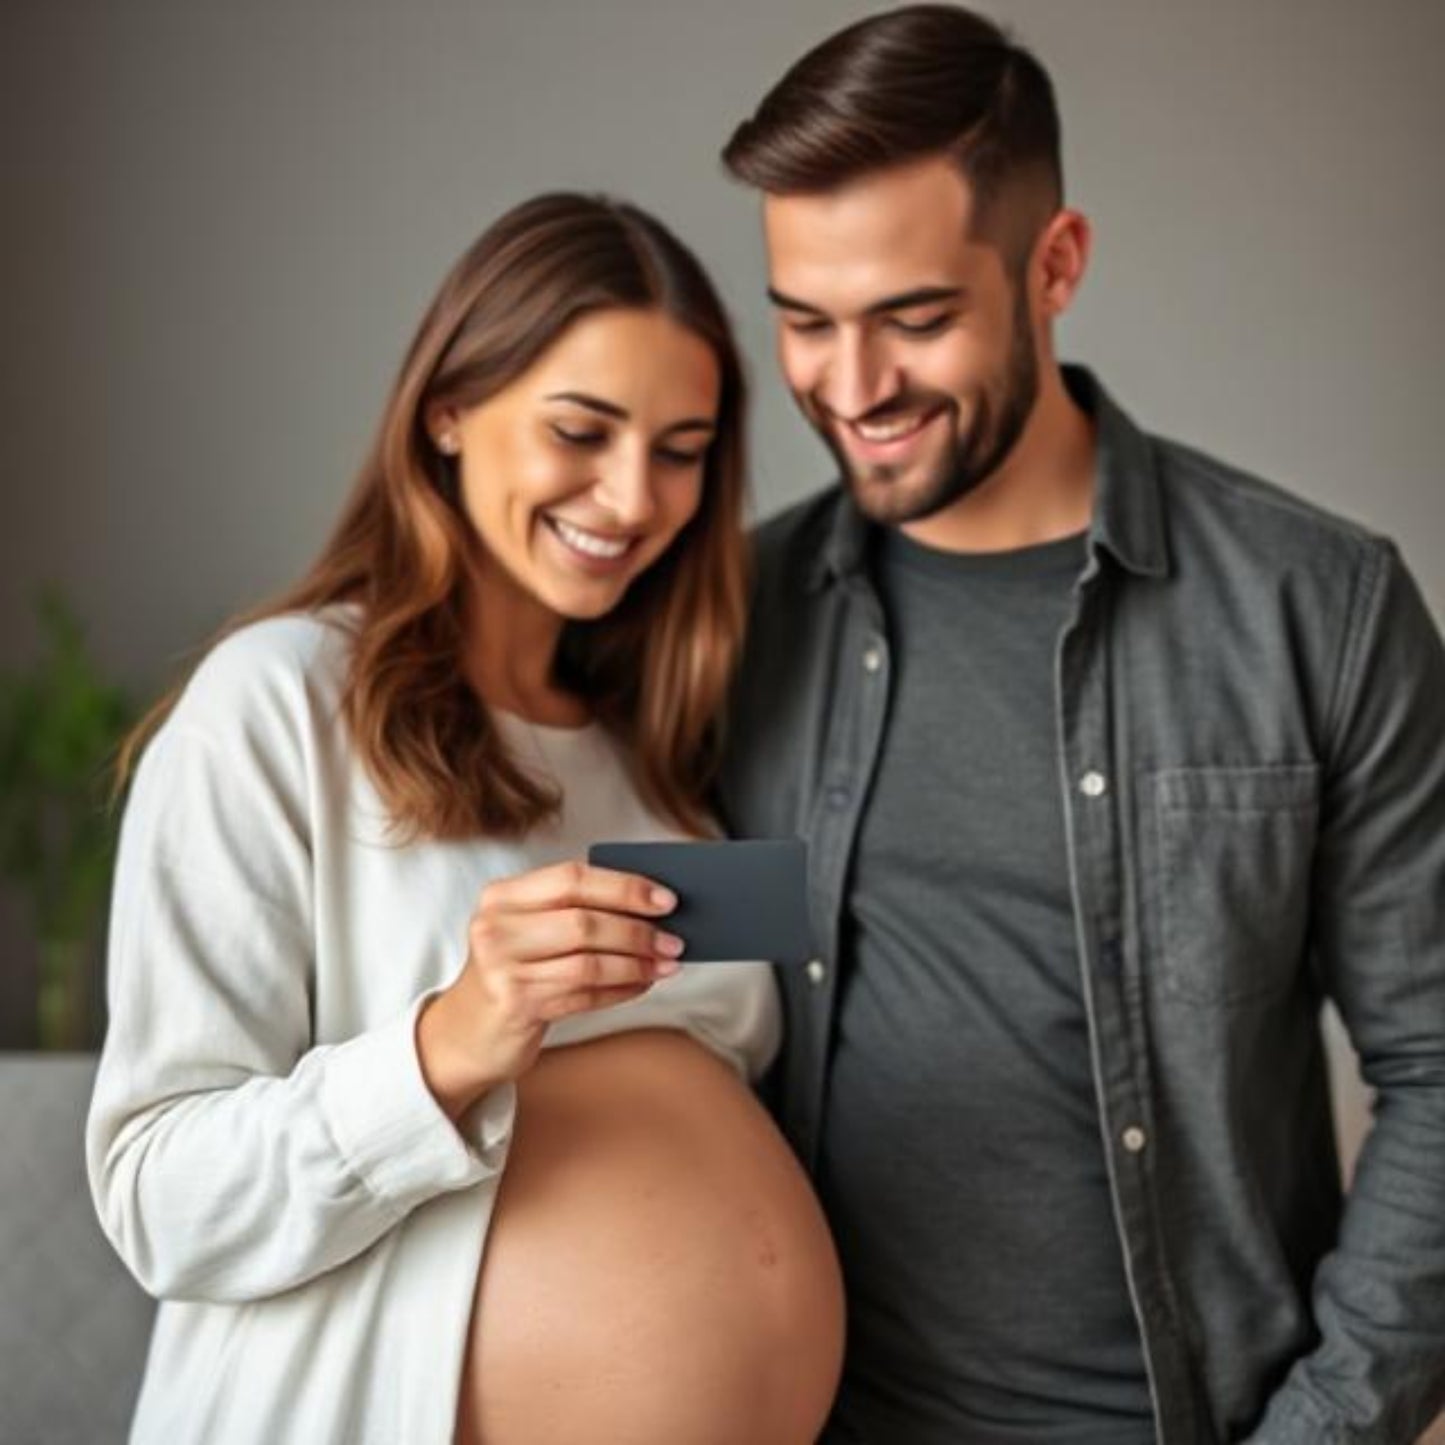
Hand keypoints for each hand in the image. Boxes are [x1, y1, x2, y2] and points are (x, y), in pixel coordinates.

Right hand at [416, 860, 681, 1120]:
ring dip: (636, 965)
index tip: (666, 900)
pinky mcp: (515, 1006)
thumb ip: (575, 911)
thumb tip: (652, 906)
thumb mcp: (529, 930)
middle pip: (583, 921)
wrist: (466, 1032)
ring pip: (588, 963)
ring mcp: (502, 969)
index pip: (571, 878)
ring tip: (665, 966)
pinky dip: (620, 990)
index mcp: (502, 896)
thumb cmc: (513, 971)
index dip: (624, 887)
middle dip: (638, 932)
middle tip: (674, 940)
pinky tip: (641, 985)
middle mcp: (495, 928)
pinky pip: (583, 995)